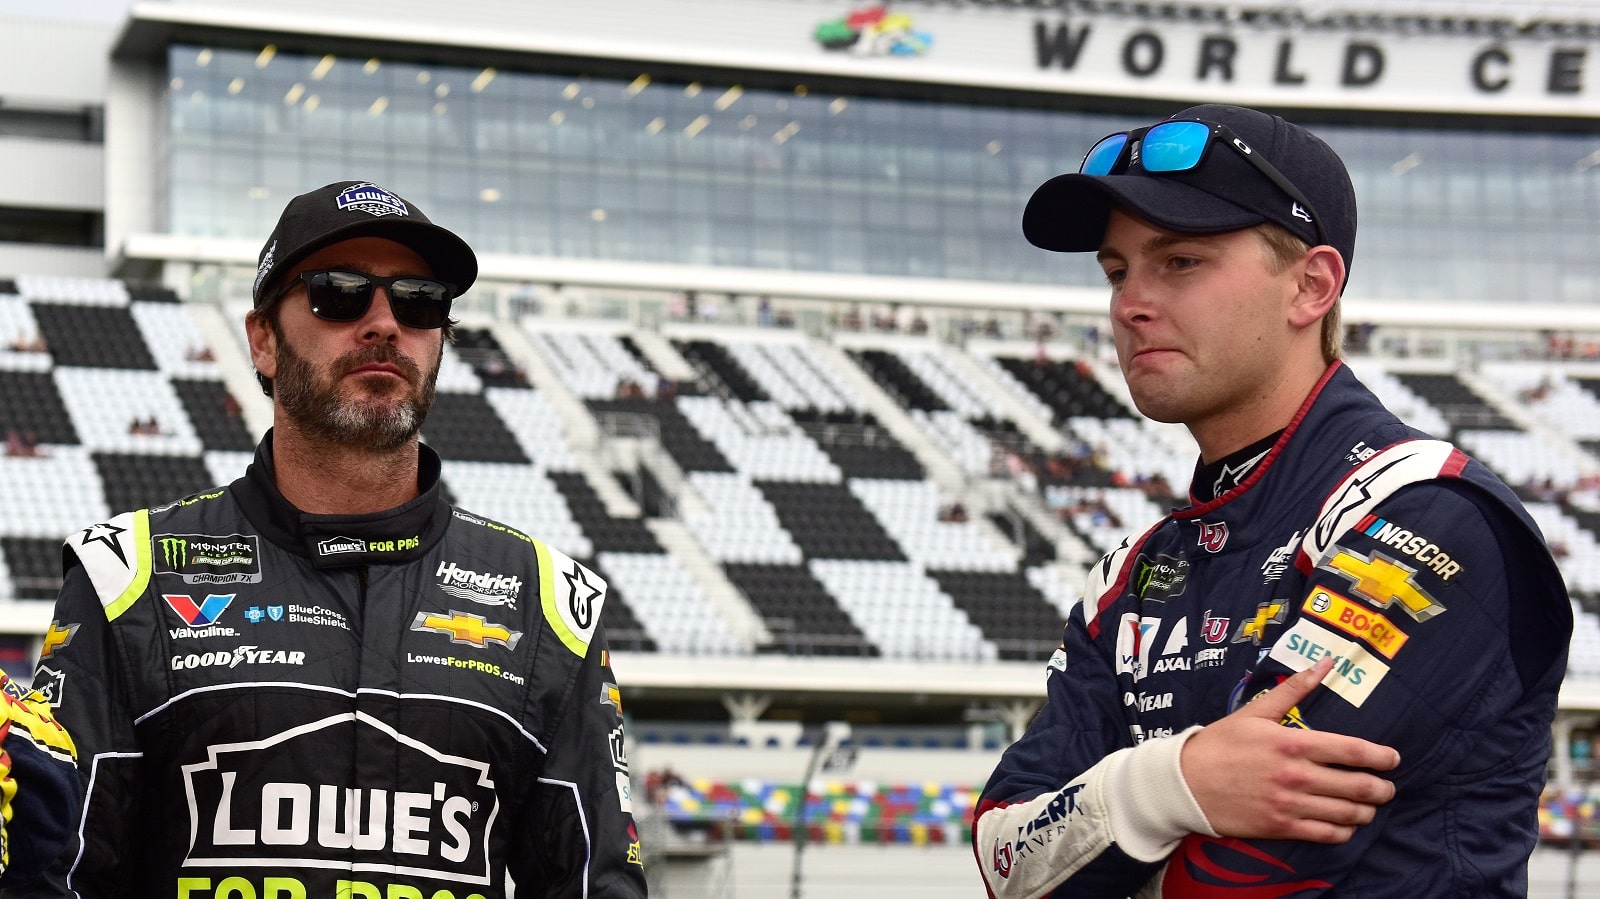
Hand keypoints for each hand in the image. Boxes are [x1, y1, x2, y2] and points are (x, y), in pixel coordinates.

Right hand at [1181, 657, 1399, 843]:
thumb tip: (1325, 664)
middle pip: (1359, 786)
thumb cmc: (1221, 743)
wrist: (1185, 782)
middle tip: (1387, 787)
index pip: (1354, 751)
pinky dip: (1344, 831)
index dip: (1382, 757)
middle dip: (1382, 789)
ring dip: (1367, 812)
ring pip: (1347, 814)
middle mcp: (1297, 775)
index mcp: (1293, 743)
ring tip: (1369, 807)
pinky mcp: (1281, 827)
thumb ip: (1295, 689)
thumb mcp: (1255, 712)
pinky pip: (1327, 835)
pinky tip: (1345, 824)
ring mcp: (1290, 804)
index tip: (1393, 759)